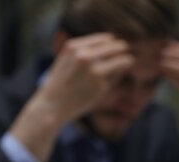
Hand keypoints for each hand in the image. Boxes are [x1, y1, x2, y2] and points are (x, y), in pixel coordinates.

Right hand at [10, 33, 133, 161]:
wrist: (52, 105)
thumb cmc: (61, 83)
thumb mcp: (68, 59)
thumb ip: (85, 50)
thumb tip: (114, 44)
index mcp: (74, 47)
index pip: (106, 39)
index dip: (113, 44)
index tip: (117, 49)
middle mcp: (85, 56)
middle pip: (116, 47)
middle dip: (122, 51)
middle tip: (126, 57)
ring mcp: (94, 71)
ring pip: (123, 61)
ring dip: (126, 63)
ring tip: (125, 65)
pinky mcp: (100, 86)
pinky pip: (115, 78)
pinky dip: (112, 80)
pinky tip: (100, 86)